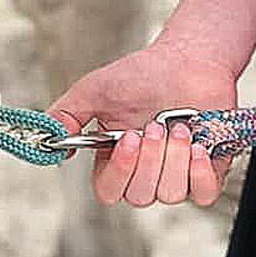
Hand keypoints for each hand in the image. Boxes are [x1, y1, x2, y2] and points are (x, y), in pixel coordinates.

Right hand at [48, 35, 239, 209]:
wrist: (187, 60)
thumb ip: (65, 115)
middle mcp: (146, 172)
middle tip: (154, 125)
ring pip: (170, 194)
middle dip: (149, 159)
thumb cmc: (144, 74)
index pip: (108, 191)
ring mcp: (177, 175)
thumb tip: (48, 144)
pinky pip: (203, 194)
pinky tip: (197, 147)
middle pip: (139, 196)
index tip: (126, 138)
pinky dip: (200, 173)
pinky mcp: (207, 173)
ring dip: (174, 157)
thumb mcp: (95, 90)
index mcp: (117, 159)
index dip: (118, 172)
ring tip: (178, 126)